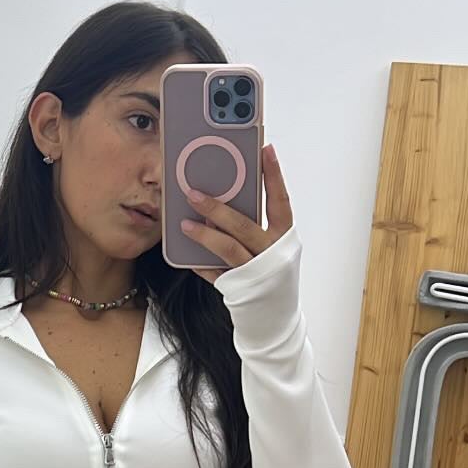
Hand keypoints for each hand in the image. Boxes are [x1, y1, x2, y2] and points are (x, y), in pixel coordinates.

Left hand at [179, 144, 292, 280]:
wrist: (274, 317)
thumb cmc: (270, 272)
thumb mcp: (270, 244)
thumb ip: (252, 222)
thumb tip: (222, 198)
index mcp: (284, 237)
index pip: (280, 201)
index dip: (274, 176)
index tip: (266, 150)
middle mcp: (272, 254)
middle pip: (244, 225)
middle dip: (217, 207)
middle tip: (193, 192)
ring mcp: (255, 272)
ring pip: (227, 249)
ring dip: (204, 234)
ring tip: (183, 223)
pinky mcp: (238, 290)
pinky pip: (214, 273)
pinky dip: (199, 262)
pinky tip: (185, 253)